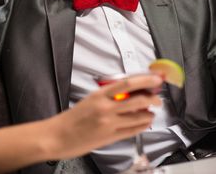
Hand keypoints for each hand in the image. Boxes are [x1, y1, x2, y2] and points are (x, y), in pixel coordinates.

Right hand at [45, 74, 162, 159]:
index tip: (156, 78)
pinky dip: (143, 125)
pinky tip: (144, 123)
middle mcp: (106, 108)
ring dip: (150, 114)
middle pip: (138, 99)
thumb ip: (108, 96)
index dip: (145, 80)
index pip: (128, 83)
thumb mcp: (89, 100)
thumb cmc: (72, 118)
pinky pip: (134, 130)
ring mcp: (109, 123)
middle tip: (157, 98)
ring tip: (151, 112)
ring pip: (139, 116)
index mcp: (99, 95)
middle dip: (153, 98)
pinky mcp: (111, 137)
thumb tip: (130, 91)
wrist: (58, 136)